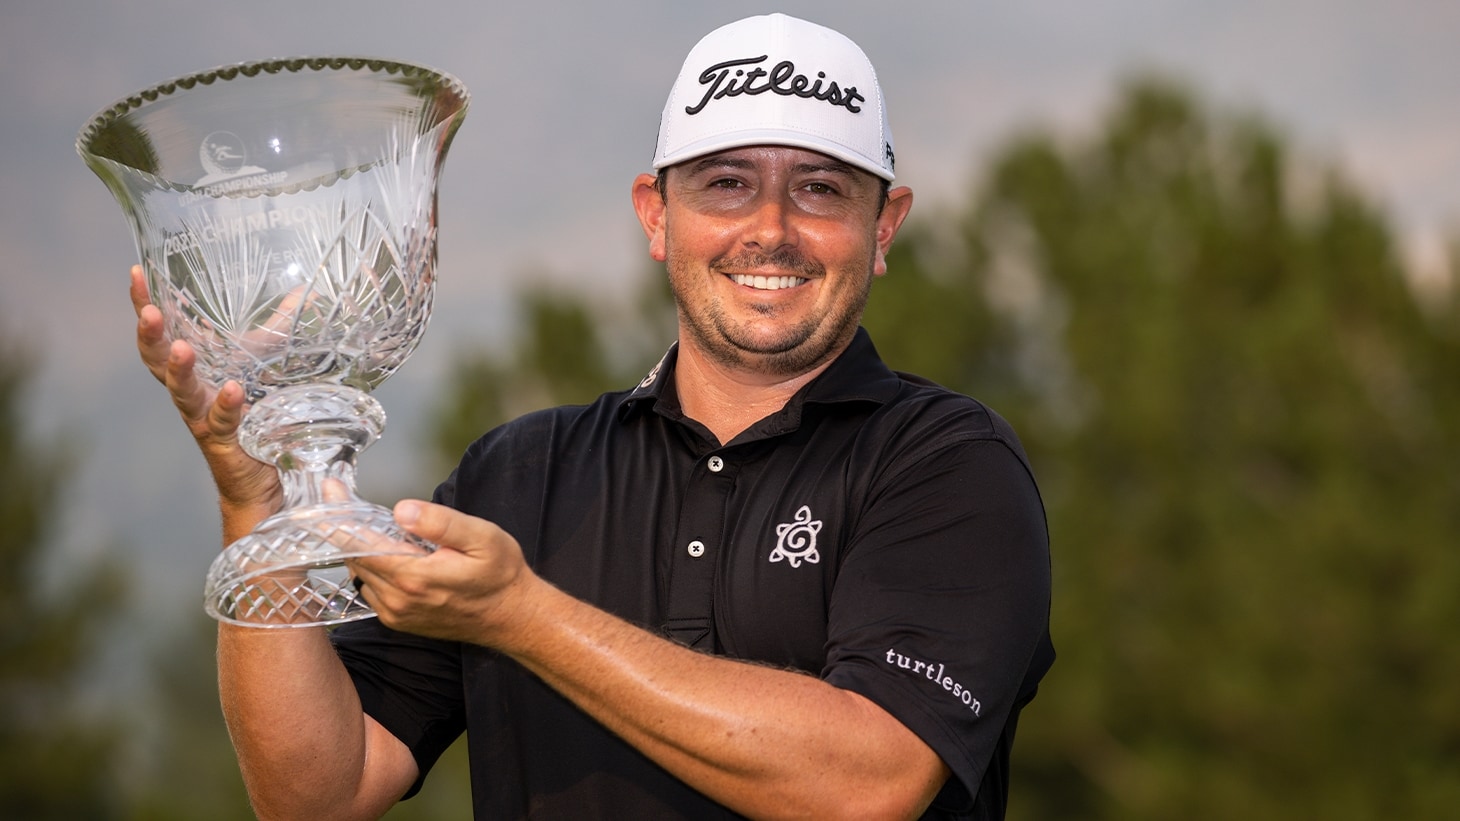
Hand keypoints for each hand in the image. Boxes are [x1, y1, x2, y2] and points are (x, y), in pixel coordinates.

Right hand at [129, 265, 281, 518]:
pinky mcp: (225, 441)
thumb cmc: (258, 414)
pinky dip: (226, 405)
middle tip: (148, 312)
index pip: (163, 332)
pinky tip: (231, 390)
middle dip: (151, 336)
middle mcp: (191, 393)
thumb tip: (300, 293)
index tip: (136, 274)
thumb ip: (280, 329)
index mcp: (196, 369)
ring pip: (182, 394)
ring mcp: (204, 418)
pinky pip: (222, 422)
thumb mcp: (268, 363)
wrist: (264, 476)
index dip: (145, 305)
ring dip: (179, 371)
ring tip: (181, 348)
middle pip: (157, 362)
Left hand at [347, 500, 539, 645]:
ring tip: (368, 523)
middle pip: (354, 557)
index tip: (330, 488)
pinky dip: (371, 566)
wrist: (512, 617)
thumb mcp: (483, 538)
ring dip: (359, 547)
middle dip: (346, 525)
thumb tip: (401, 510)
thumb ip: (441, 523)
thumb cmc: (501, 574)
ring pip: (360, 572)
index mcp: (413, 576)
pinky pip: (371, 588)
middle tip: (344, 496)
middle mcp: (397, 599)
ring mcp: (396, 613)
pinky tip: (387, 551)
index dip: (340, 514)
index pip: (359, 543)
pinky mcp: (398, 620)